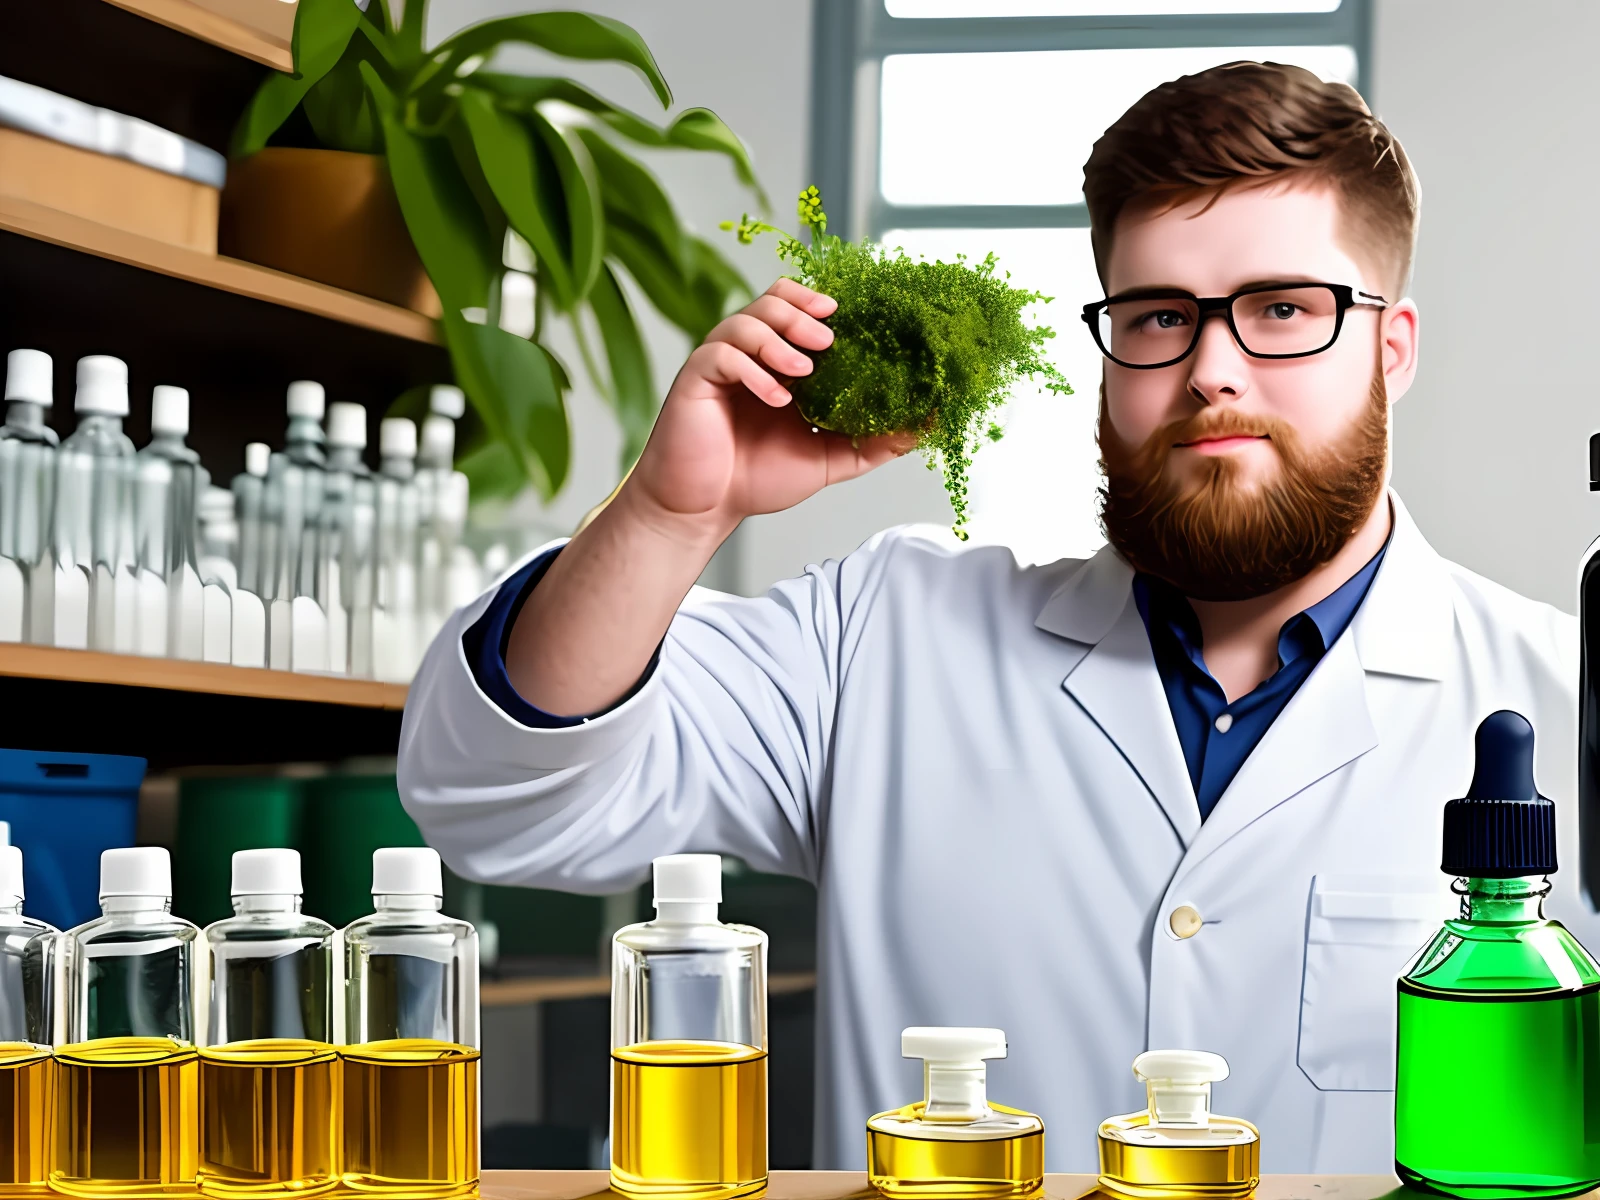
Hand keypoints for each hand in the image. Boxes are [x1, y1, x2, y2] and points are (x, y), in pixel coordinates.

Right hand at [622, 278, 915, 537]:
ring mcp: (719, 363)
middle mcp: (748, 354)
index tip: (847, 312)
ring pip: (745, 321)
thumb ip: (874, 441)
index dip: (820, 302)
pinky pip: (722, 356)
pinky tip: (776, 397)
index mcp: (777, 362)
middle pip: (770, 301)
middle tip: (829, 338)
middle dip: (802, 313)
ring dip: (779, 339)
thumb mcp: (829, 458)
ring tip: (804, 370)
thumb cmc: (755, 479)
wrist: (704, 509)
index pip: (797, 309)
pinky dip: (753, 371)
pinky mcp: (695, 379)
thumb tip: (927, 425)